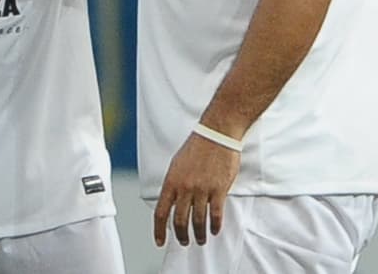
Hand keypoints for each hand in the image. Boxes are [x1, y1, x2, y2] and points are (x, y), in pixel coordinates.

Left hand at [153, 132, 241, 246]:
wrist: (216, 134)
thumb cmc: (196, 147)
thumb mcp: (176, 164)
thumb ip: (173, 184)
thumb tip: (171, 201)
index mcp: (171, 181)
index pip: (160, 212)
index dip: (159, 230)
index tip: (160, 242)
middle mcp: (184, 188)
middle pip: (179, 221)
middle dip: (181, 236)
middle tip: (184, 242)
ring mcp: (202, 189)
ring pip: (198, 221)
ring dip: (199, 234)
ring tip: (201, 239)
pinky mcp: (218, 189)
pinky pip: (215, 214)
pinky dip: (214, 226)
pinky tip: (214, 230)